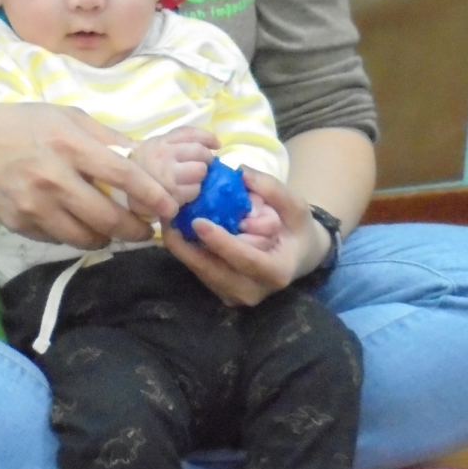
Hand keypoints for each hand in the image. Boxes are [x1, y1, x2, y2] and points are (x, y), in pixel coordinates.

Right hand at [0, 103, 199, 246]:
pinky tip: (79, 224)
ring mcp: (35, 204)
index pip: (122, 175)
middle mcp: (53, 177)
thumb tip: (143, 156)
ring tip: (114, 230)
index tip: (169, 208)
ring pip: (86, 237)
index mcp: (69, 143)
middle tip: (146, 230)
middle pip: (108, 217)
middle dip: (135, 230)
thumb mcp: (64, 117)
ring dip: (107, 238)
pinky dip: (76, 236)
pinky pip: (60, 240)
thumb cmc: (21, 126)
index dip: (151, 195)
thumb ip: (104, 138)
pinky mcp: (21, 224)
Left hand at [162, 168, 331, 306]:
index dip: (221, 242)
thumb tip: (240, 172)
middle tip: (169, 218)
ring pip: (203, 272)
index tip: (198, 222)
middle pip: (215, 270)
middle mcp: (254, 291)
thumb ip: (272, 189)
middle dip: (189, 247)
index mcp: (277, 272)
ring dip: (184, 248)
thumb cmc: (297, 230)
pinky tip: (178, 231)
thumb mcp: (296, 206)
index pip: (246, 259)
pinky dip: (188, 252)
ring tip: (169, 221)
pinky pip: (201, 272)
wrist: (299, 256)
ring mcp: (236, 296)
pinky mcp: (222, 293)